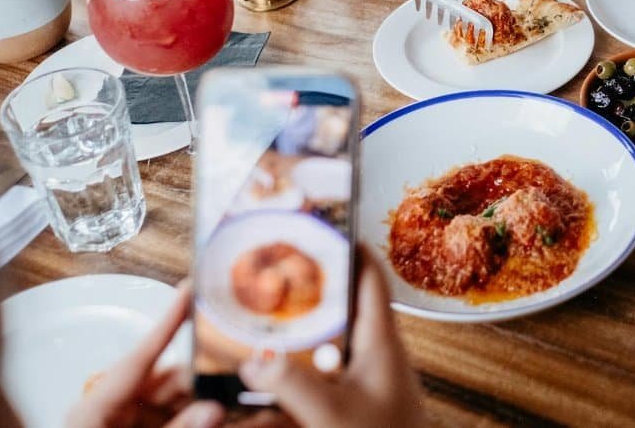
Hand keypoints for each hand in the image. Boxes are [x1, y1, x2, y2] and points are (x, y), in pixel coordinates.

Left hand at [66, 282, 224, 427]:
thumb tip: (214, 409)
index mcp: (96, 409)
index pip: (140, 354)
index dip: (169, 320)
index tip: (188, 289)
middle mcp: (113, 409)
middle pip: (168, 380)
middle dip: (204, 376)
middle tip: (240, 372)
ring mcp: (127, 420)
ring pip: (177, 398)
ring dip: (205, 398)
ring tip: (235, 399)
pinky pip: (174, 414)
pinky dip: (196, 414)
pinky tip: (219, 414)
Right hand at [238, 247, 426, 427]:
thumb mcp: (335, 414)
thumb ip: (293, 384)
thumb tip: (253, 357)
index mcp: (381, 343)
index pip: (370, 278)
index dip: (348, 247)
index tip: (320, 225)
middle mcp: (373, 357)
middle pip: (339, 309)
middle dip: (305, 293)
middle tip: (268, 276)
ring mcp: (362, 384)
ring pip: (321, 350)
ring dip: (291, 341)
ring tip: (253, 328)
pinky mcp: (351, 407)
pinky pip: (315, 386)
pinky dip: (289, 383)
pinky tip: (259, 387)